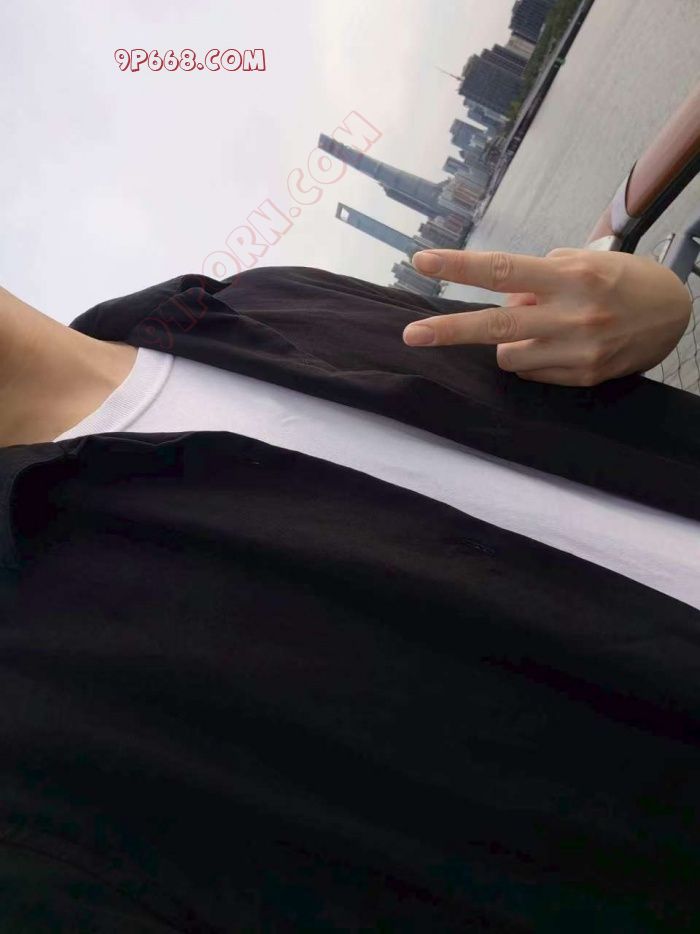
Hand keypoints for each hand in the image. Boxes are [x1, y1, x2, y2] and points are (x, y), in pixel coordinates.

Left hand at [402, 248, 691, 386]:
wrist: (674, 315)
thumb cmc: (621, 280)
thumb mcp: (583, 262)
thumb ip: (537, 277)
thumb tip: (502, 298)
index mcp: (570, 276)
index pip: (502, 270)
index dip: (459, 267)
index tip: (423, 262)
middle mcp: (572, 315)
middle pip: (496, 325)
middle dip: (449, 331)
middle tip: (412, 334)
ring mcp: (576, 351)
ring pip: (508, 354)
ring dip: (509, 340)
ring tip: (541, 327)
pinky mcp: (582, 377)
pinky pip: (530, 371)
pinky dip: (532, 357)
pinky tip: (558, 344)